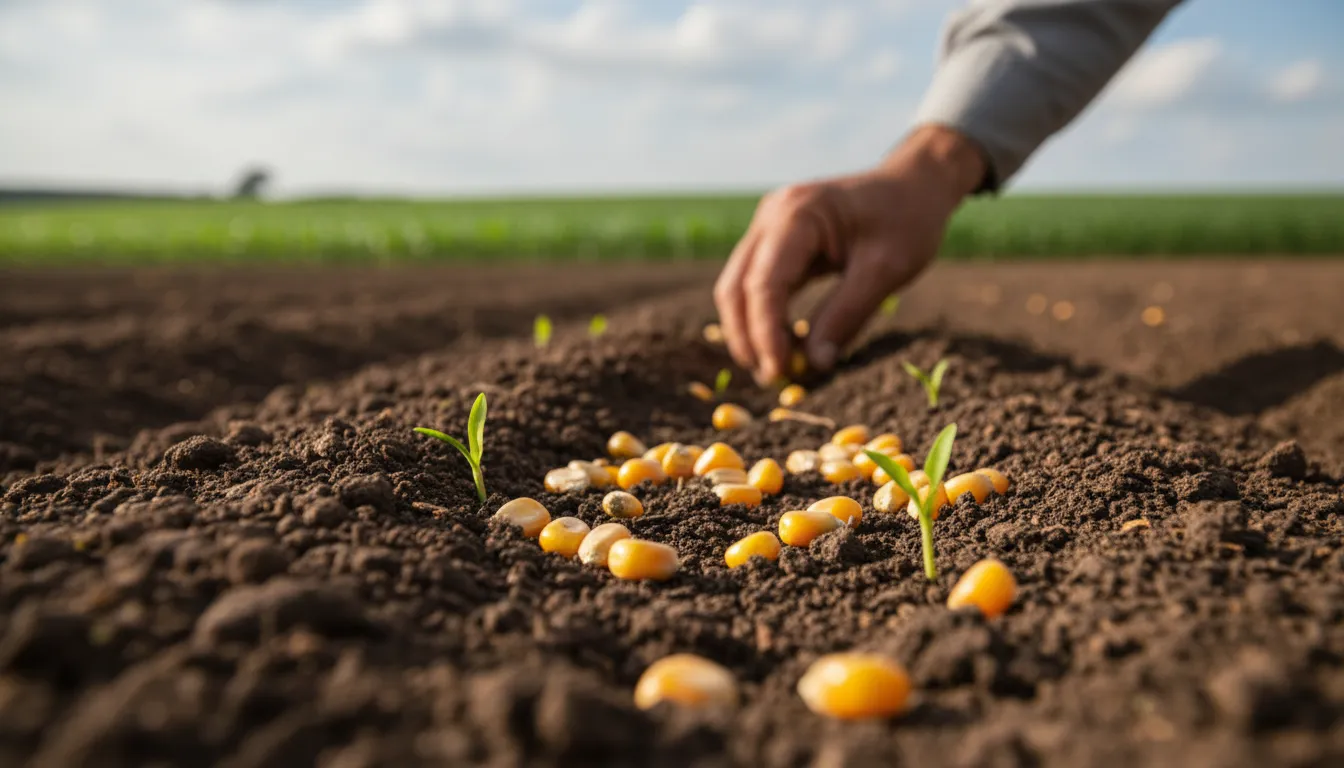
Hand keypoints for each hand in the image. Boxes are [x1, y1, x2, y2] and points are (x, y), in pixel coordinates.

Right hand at [713, 125, 985, 384]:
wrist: (915, 183)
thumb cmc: (908, 219)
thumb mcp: (887, 270)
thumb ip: (847, 316)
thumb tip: (813, 364)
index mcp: (798, 214)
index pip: (765, 283)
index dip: (766, 333)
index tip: (780, 373)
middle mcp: (772, 215)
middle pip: (737, 287)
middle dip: (748, 337)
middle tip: (772, 379)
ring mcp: (769, 226)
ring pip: (738, 287)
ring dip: (750, 330)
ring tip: (776, 368)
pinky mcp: (776, 240)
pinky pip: (757, 283)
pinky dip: (764, 316)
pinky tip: (783, 344)